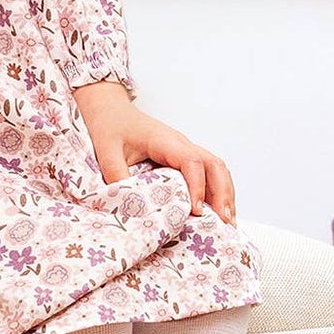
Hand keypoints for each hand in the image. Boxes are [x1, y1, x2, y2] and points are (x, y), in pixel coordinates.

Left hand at [73, 82, 237, 224]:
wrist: (111, 111)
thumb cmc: (111, 127)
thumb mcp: (106, 153)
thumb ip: (117, 176)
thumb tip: (131, 206)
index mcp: (165, 141)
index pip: (192, 162)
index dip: (198, 186)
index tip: (196, 210)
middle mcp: (182, 145)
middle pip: (214, 165)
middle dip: (222, 194)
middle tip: (224, 223)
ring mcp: (186, 151)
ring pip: (217, 169)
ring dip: (225, 194)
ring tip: (227, 222)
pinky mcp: (184, 159)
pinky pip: (209, 173)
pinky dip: (218, 191)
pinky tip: (217, 212)